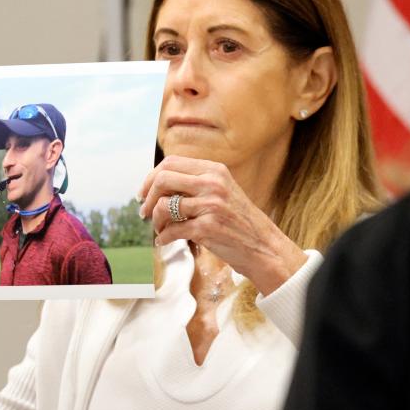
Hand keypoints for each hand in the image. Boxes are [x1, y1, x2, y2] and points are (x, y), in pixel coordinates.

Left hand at [138, 156, 306, 294]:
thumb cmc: (240, 222)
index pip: (171, 162)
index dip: (151, 177)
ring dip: (155, 221)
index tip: (144, 193)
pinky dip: (162, 238)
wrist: (264, 247)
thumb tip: (158, 184)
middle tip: (144, 212)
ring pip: (163, 206)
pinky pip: (171, 231)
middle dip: (148, 198)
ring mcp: (210, 205)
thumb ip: (197, 184)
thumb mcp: (224, 191)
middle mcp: (213, 184)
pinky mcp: (207, 228)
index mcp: (215, 170)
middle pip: (162, 179)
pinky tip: (164, 242)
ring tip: (159, 229)